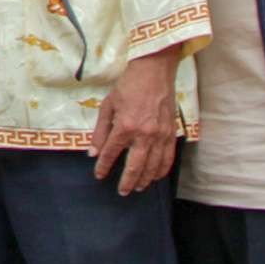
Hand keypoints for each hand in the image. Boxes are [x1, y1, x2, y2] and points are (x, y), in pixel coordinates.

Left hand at [89, 52, 180, 194]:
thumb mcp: (107, 106)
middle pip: (135, 166)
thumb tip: (93, 153)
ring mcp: (160, 135)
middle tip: (122, 191)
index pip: (112, 153)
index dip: (104, 166)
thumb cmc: (128, 86)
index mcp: (125, 126)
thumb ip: (100, 132)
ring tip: (137, 187)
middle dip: (127, 181)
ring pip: (153, 166)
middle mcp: (144, 134)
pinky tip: (156, 176)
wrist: (154, 71)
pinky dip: (162, 170)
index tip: (99, 175)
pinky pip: (168, 158)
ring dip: (145, 180)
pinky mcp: (171, 133)